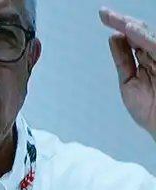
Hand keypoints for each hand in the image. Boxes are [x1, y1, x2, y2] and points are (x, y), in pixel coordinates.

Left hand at [102, 7, 155, 139]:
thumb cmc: (151, 110)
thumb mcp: (129, 81)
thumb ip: (123, 59)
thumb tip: (115, 38)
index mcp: (148, 59)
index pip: (134, 38)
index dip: (119, 26)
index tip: (104, 16)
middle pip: (140, 32)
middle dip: (122, 22)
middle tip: (105, 13)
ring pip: (148, 36)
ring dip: (131, 26)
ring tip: (115, 19)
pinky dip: (143, 37)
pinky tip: (130, 31)